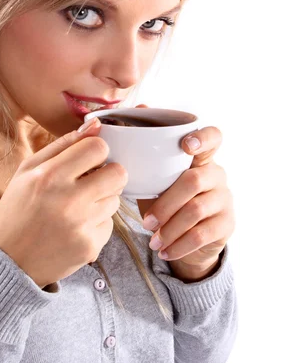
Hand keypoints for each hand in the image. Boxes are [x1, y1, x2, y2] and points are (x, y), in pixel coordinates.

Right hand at [0, 117, 127, 288]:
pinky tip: (75, 227)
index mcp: (49, 176)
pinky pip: (109, 224)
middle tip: (91, 181)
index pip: (98, 147)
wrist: (9, 262)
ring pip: (116, 199)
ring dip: (101, 199)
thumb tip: (94, 125)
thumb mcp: (27, 170)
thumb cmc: (18, 210)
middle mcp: (68, 201)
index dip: (96, 151)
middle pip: (118, 173)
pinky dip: (96, 223)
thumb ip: (62, 144)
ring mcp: (81, 226)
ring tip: (77, 207)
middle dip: (108, 173)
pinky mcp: (91, 246)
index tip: (87, 160)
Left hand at [135, 104, 234, 281]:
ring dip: (169, 228)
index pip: (213, 137)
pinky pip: (202, 234)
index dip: (202, 138)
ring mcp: (224, 198)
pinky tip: (164, 251)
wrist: (188, 240)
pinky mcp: (226, 223)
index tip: (185, 145)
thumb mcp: (154, 180)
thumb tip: (136, 111)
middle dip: (166, 204)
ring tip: (152, 240)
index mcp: (200, 157)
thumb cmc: (166, 199)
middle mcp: (217, 174)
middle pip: (194, 181)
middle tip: (145, 222)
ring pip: (196, 210)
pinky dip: (179, 245)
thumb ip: (145, 155)